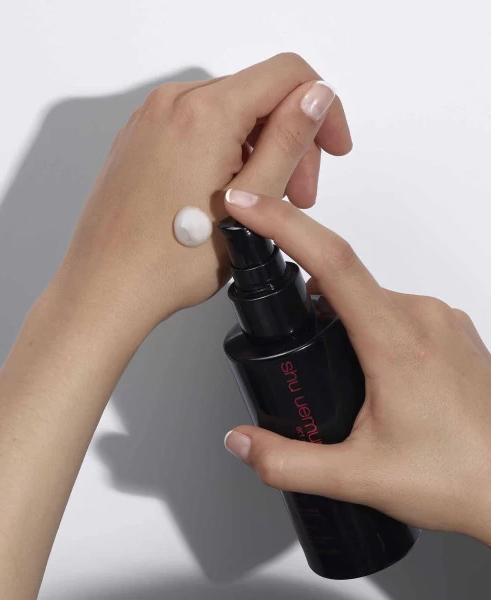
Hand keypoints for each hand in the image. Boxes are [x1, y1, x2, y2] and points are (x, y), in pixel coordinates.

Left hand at [49, 54, 351, 331]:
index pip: (287, 74)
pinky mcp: (140, 141)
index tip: (332, 145)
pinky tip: (227, 194)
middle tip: (297, 192)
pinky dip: (222, 153)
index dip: (323, 108)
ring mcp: (150, 122)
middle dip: (289, 139)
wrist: (106, 288)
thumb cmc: (165, 262)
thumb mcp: (250, 202)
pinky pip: (195, 130)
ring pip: (227, 115)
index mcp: (203, 113)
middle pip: (257, 96)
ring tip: (260, 201)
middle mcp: (170, 105)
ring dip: (256, 150)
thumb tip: (315, 98)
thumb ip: (288, 141)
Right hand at [223, 189, 490, 543]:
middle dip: (300, 291)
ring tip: (331, 367)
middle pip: (341, 275)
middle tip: (280, 326)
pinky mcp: (448, 331)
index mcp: (396, 339)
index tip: (247, 206)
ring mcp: (439, 320)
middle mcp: (421, 316)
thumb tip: (243, 441)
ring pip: (367, 295)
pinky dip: (364, 323)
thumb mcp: (361, 476)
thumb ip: (288, 461)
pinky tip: (366, 368)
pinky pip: (392, 308)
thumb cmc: (464, 477)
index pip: (329, 259)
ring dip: (335, 315)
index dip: (281, 223)